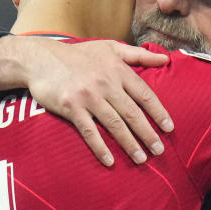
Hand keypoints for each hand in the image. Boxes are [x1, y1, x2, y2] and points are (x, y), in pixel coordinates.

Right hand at [0, 37, 172, 165]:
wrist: (41, 59)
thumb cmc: (78, 55)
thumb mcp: (110, 48)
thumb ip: (138, 55)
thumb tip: (166, 60)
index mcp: (117, 70)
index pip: (144, 94)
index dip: (158, 112)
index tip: (169, 128)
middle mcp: (105, 84)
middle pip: (132, 113)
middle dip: (148, 134)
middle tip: (159, 151)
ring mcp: (88, 97)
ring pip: (114, 124)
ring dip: (129, 144)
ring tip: (141, 159)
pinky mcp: (71, 108)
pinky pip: (89, 132)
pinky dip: (101, 148)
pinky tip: (110, 161)